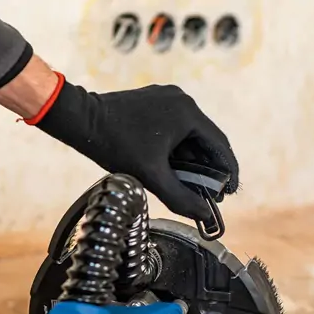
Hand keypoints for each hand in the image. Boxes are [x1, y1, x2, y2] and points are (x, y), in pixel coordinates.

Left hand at [35, 77, 238, 219]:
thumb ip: (180, 197)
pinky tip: (172, 169)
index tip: (231, 191)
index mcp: (188, 113)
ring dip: (191, 161)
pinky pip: (174, 130)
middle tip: (210, 194)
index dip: (228, 171)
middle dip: (208, 169)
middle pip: (205, 141)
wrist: (82, 120)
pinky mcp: (154, 103)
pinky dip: (177, 151)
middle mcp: (182, 101)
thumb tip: (203, 214)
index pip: (220, 145)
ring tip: (190, 186)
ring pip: (188, 137)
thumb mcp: (151, 176)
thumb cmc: (116, 144)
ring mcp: (167, 99)